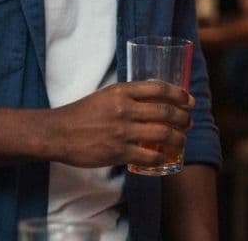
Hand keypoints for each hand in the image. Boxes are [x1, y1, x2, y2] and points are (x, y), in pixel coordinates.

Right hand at [47, 81, 192, 168]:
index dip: (179, 95)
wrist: (58, 133)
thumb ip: (128, 96)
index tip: (189, 100)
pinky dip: (161, 157)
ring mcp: (122, 131)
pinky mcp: (117, 152)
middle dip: (184, 117)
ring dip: (178, 138)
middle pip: (166, 111)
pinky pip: (148, 156)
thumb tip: (154, 100)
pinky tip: (165, 157)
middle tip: (189, 121)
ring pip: (162, 134)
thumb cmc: (82, 113)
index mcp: (122, 91)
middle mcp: (124, 109)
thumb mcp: (106, 95)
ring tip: (182, 140)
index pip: (159, 89)